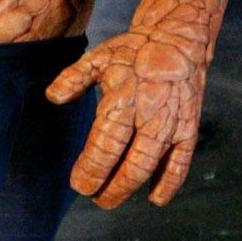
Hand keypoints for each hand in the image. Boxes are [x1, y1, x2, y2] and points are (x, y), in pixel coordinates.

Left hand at [46, 30, 205, 208]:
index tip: (78, 184)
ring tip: (110, 199)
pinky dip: (169, 183)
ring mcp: (172, 126)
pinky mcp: (189, 129)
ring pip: (151, 167)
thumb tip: (52, 97)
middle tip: (93, 197)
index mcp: (124, 102)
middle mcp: (149, 117)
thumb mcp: (98, 58)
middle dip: (110, 187)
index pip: (105, 146)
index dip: (92, 169)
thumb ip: (73, 79)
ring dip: (130, 188)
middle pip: (130, 165)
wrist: (178, 40)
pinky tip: (155, 198)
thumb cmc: (132, 51)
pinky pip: (181, 162)